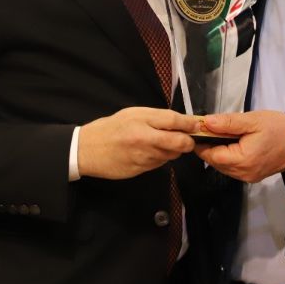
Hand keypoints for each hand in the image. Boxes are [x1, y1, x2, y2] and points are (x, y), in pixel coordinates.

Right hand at [77, 107, 198, 179]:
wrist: (87, 150)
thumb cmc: (110, 128)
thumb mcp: (132, 114)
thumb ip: (156, 117)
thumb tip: (180, 121)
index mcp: (141, 120)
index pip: (174, 120)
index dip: (189, 123)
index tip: (198, 125)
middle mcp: (145, 139)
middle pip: (180, 142)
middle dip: (188, 141)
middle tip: (187, 139)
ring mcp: (143, 157)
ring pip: (171, 155)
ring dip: (172, 150)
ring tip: (160, 143)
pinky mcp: (141, 170)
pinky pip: (159, 164)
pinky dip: (160, 158)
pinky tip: (148, 153)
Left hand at [195, 110, 284, 182]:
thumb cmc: (279, 128)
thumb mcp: (252, 120)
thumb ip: (228, 123)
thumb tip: (205, 122)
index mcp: (242, 160)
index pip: (211, 155)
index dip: (201, 142)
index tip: (196, 128)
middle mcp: (243, 174)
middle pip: (215, 162)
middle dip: (208, 146)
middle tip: (206, 128)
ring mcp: (248, 177)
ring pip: (222, 166)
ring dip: (217, 151)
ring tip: (219, 133)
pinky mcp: (252, 176)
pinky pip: (232, 168)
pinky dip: (227, 156)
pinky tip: (230, 142)